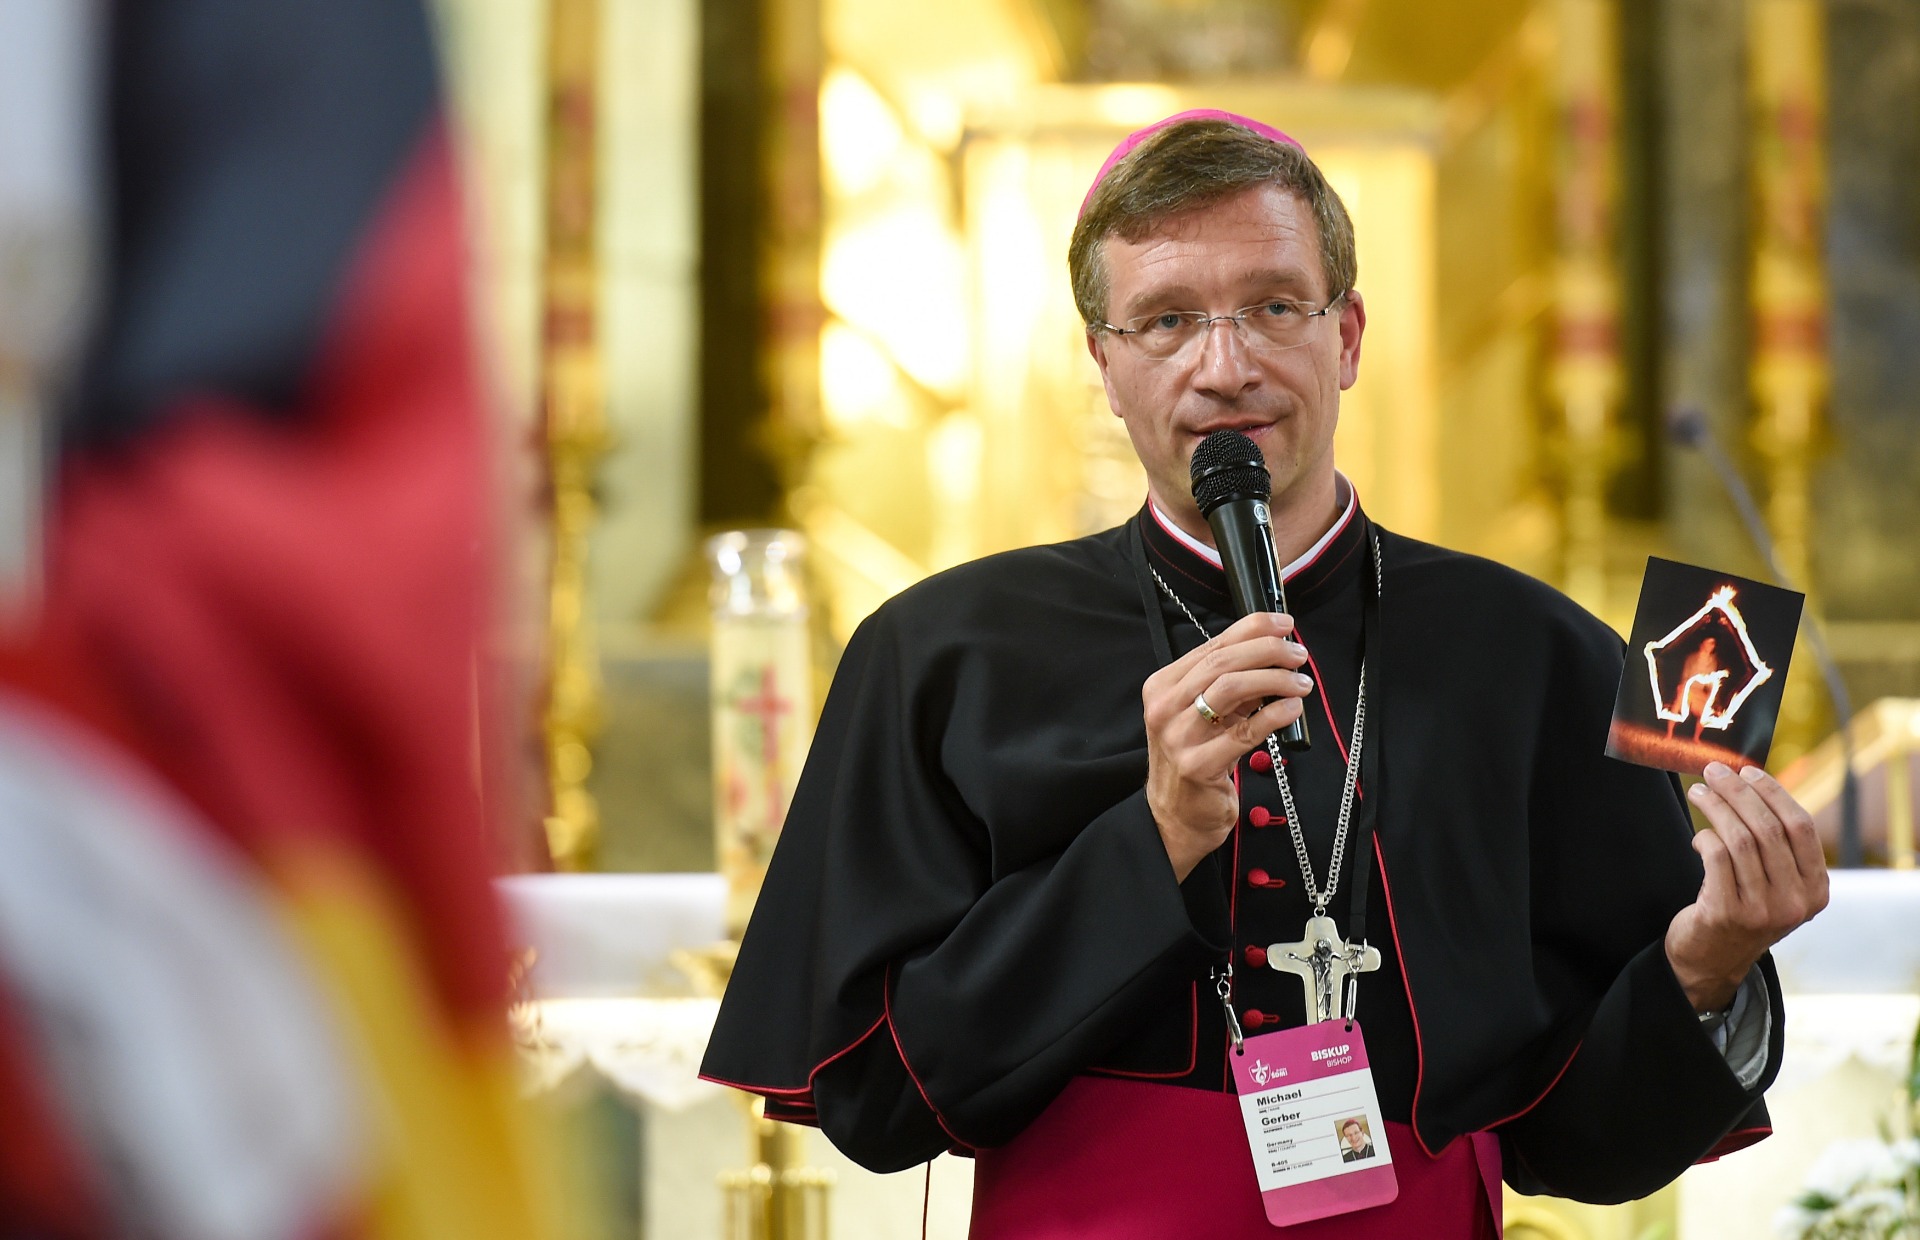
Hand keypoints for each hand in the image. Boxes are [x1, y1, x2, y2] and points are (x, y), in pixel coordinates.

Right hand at [1141, 612, 1312, 880]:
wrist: (1177, 814)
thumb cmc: (1195, 758)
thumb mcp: (1204, 715)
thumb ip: (1229, 685)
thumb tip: (1273, 653)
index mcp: (1163, 685)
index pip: (1212, 645)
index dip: (1253, 628)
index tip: (1285, 625)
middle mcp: (1164, 707)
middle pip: (1221, 662)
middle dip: (1268, 651)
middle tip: (1299, 655)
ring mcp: (1177, 737)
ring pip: (1230, 689)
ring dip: (1273, 679)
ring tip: (1301, 682)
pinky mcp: (1197, 765)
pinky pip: (1244, 732)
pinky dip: (1274, 715)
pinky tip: (1293, 709)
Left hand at [1665, 762, 1828, 1011]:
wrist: (1712, 960)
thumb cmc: (1743, 908)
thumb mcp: (1776, 883)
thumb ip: (1776, 845)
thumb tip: (1753, 784)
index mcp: (1816, 889)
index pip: (1801, 827)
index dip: (1774, 793)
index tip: (1749, 771)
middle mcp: (1795, 902)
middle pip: (1768, 828)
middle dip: (1737, 792)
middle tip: (1714, 771)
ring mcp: (1763, 911)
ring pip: (1740, 839)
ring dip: (1716, 807)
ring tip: (1699, 793)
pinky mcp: (1728, 913)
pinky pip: (1716, 857)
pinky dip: (1705, 837)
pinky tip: (1699, 836)